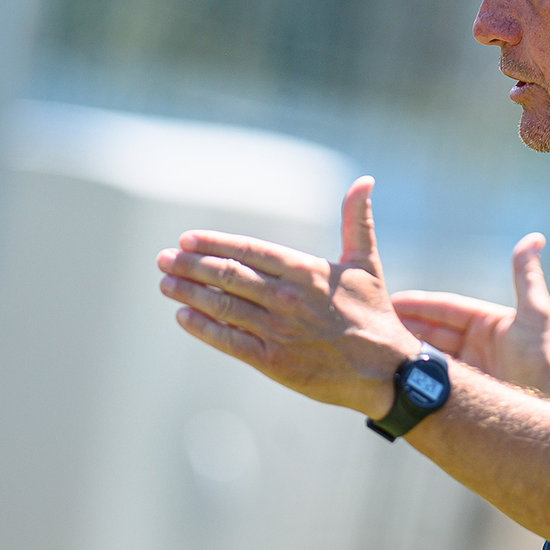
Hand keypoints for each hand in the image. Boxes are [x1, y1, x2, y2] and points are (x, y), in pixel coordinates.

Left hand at [156, 175, 419, 417]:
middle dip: (190, 265)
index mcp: (306, 271)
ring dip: (189, 293)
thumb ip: (357, 219)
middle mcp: (287, 298)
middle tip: (163, 258)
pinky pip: (229, 341)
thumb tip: (365, 180)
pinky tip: (183, 316)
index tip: (186, 239)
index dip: (214, 244)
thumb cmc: (374, 313)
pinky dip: (203, 327)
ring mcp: (278, 330)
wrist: (385, 370)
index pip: (249, 251)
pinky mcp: (274, 361)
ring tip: (165, 283)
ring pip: (223, 306)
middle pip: (228, 276)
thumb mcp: (366, 262)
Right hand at [391, 233, 549, 396]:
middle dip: (404, 326)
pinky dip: (417, 374)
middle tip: (375, 322)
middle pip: (432, 331)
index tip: (391, 300)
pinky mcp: (468, 390)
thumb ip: (526, 276)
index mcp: (487, 322)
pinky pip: (436, 379)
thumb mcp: (536, 313)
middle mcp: (476, 344)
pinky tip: (395, 373)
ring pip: (430, 355)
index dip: (417, 305)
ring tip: (379, 345)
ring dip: (407, 350)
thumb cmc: (546, 358)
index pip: (444, 309)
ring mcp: (471, 367)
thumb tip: (534, 237)